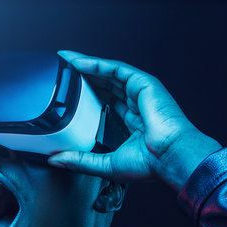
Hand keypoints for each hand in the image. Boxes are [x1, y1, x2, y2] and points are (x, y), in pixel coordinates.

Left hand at [48, 50, 221, 191]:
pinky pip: (115, 70)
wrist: (171, 157)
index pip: (102, 104)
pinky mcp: (143, 84)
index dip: (83, 97)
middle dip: (80, 77)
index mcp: (129, 123)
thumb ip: (80, 161)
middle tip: (59, 72)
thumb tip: (55, 160)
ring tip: (63, 61)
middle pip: (102, 85)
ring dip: (84, 65)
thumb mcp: (105, 164)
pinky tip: (78, 62)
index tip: (64, 94)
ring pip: (107, 74)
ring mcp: (139, 93)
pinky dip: (96, 64)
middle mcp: (134, 105)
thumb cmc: (150, 164)